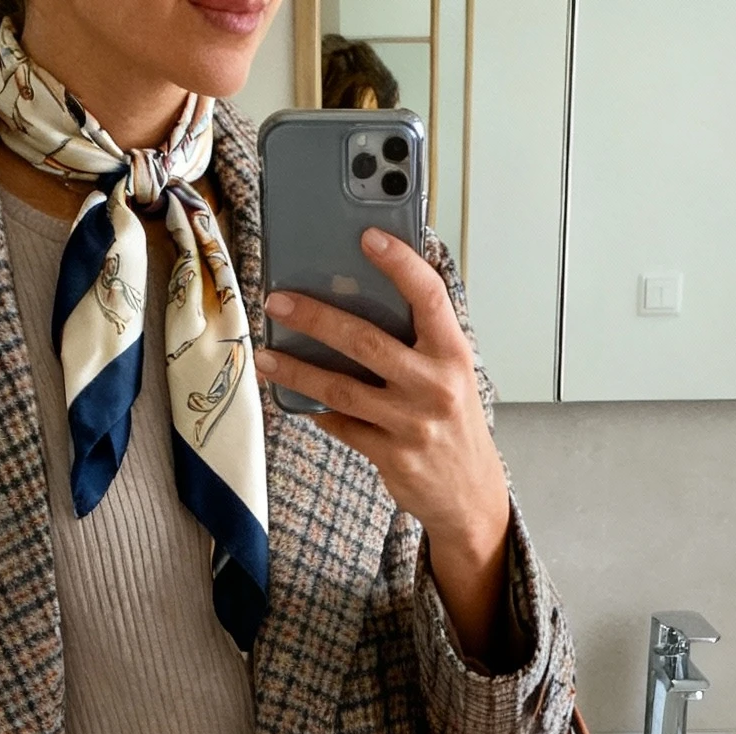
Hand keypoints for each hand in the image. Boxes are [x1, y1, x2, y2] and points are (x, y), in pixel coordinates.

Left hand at [255, 231, 511, 662]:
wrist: (470, 494)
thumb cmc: (452, 422)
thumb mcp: (450, 374)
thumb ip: (417, 340)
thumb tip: (356, 299)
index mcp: (453, 353)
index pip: (428, 297)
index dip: (400, 263)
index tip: (368, 237)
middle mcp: (435, 386)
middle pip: (366, 341)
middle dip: (316, 317)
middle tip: (279, 300)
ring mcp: (412, 424)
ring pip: (342, 388)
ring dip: (297, 370)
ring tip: (265, 355)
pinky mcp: (392, 456)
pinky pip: (342, 425)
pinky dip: (317, 409)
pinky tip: (292, 396)